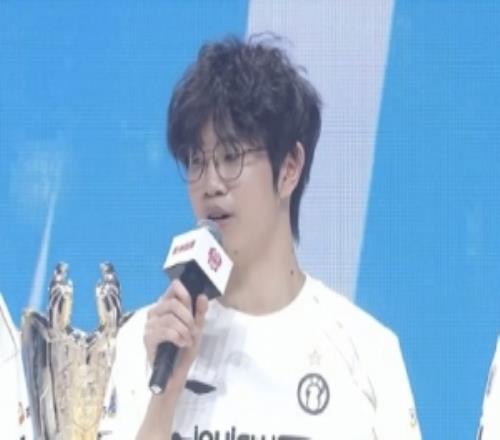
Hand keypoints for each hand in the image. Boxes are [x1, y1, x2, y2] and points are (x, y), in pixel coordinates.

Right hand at [143, 279, 208, 394]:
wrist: (175, 373)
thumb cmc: (184, 350)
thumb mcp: (196, 329)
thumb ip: (199, 312)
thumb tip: (202, 296)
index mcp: (166, 307)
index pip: (173, 287)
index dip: (185, 294)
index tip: (192, 307)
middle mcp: (155, 313)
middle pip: (173, 302)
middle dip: (187, 317)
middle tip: (192, 331)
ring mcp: (149, 325)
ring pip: (170, 318)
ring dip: (184, 330)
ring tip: (187, 340)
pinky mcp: (148, 339)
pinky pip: (165, 331)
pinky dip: (178, 337)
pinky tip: (181, 344)